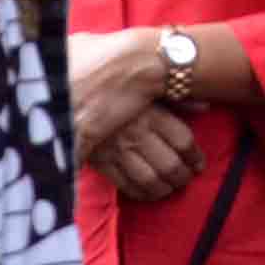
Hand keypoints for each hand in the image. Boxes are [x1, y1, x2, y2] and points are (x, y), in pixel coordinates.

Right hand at [64, 33, 197, 199]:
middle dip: (183, 177)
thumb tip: (203, 106)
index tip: (198, 163)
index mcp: (149, 110)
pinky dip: (141, 193)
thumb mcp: (141, 78)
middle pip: (171, 164)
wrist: (61, 84)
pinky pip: (125, 184)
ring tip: (171, 188)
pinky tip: (149, 193)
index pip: (183, 140)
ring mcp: (117, 149)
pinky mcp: (99, 160)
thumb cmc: (103, 71)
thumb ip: (173, 94)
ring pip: (150, 179)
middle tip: (187, 179)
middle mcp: (137, 132)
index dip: (194, 156)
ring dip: (165, 188)